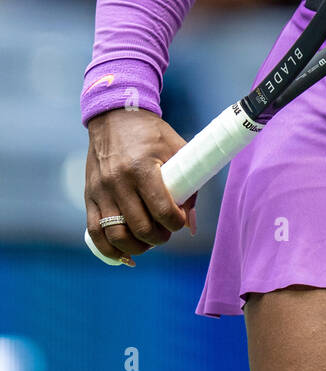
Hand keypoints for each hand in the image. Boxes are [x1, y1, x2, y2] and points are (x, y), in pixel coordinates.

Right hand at [85, 109, 196, 266]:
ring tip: (148, 242)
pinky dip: (109, 249)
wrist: (114, 118)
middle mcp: (119, 181)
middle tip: (165, 233)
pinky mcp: (90, 196)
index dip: (175, 223)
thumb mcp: (176, 149)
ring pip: (117, 235)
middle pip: (140, 227)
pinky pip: (95, 233)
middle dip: (159, 237)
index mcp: (142, 168)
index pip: (161, 209)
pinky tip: (124, 253)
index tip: (179, 221)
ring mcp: (101, 191)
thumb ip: (189, 184)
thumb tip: (191, 224)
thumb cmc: (151, 134)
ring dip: (136, 247)